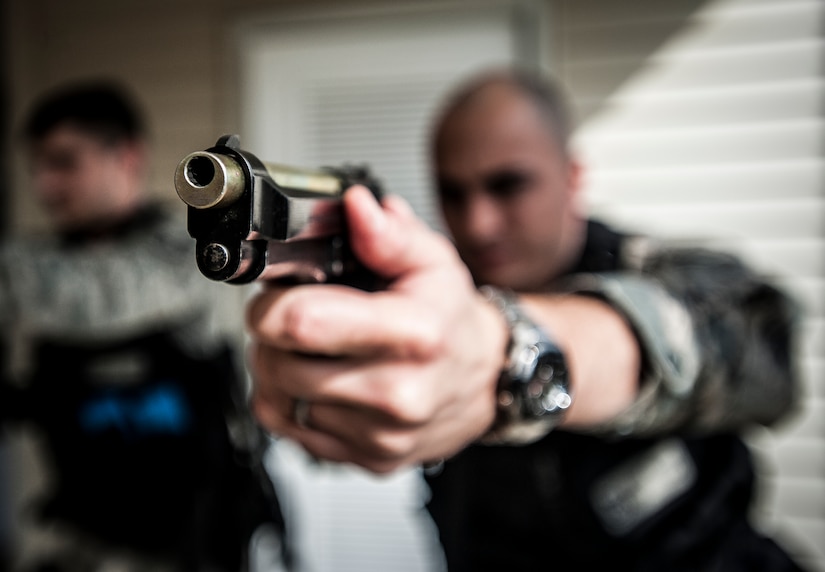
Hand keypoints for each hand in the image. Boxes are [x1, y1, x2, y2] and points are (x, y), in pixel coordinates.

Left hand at [246, 186, 506, 472]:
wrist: (487, 379)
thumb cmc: (452, 320)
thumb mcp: (433, 262)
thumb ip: (390, 234)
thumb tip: (357, 207)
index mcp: (414, 334)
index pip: (302, 323)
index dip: (273, 303)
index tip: (282, 294)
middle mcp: (399, 392)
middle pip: (280, 365)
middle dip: (272, 335)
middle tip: (295, 319)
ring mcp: (383, 434)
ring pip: (278, 400)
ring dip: (278, 370)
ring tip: (310, 349)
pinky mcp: (369, 459)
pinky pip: (291, 432)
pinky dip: (290, 403)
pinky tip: (318, 382)